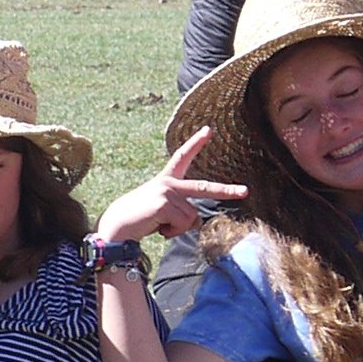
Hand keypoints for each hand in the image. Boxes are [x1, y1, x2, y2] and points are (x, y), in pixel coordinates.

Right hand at [96, 129, 245, 246]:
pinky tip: (157, 228)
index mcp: (166, 181)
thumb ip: (181, 212)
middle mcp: (169, 183)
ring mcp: (168, 192)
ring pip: (191, 217)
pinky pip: (183, 224)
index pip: (182, 157)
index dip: (195, 143)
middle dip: (227, 191)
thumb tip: (197, 221)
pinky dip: (172, 232)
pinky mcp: (165, 204)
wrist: (117, 226)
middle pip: (203, 188)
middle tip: (245, 192)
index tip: (208, 130)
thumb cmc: (139, 219)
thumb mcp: (163, 212)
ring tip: (159, 225)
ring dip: (178, 228)